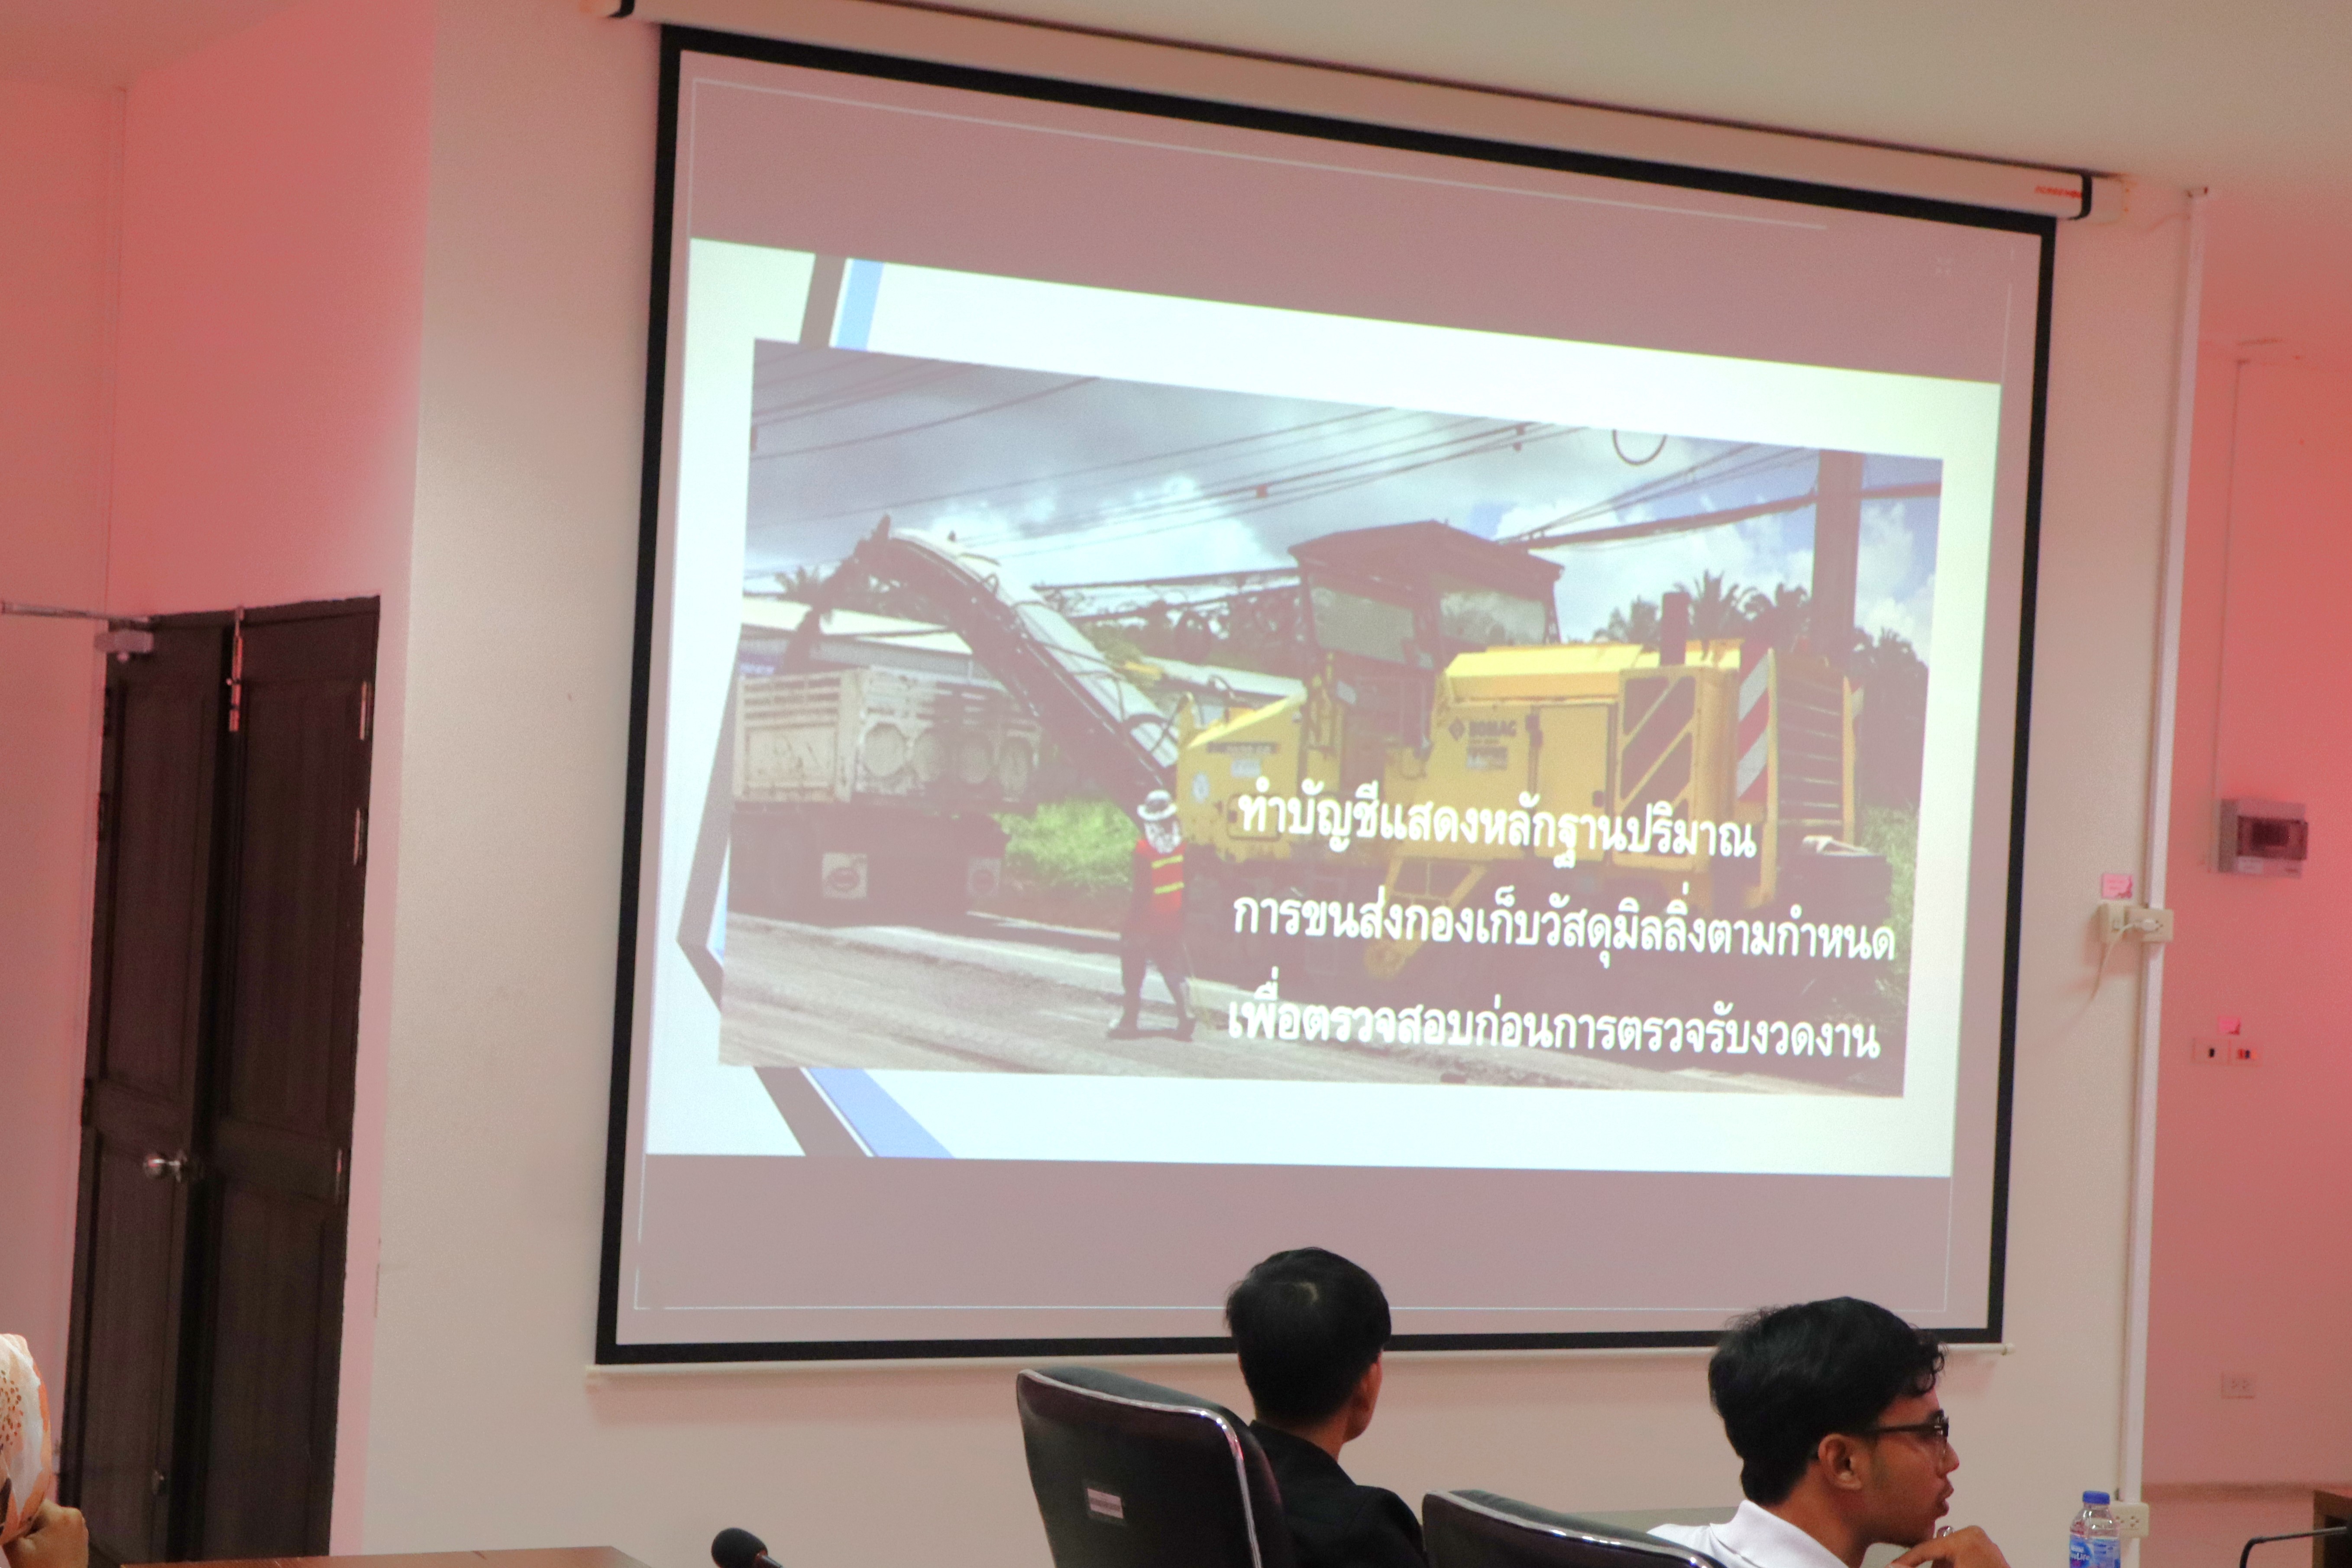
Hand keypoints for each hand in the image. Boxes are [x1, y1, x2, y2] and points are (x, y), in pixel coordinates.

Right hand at [4, 1502, 88, 1567]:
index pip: (32, 1503)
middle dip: (29, 1524)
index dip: (18, 1515)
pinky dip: (49, 1535)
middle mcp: (74, 1514)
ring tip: (33, 1549)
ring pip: (49, 1520)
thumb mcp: (17, 1550)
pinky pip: (59, 1528)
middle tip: (22, 1543)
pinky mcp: (81, 1535)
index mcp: (61, 1514)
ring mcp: (80, 1524)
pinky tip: (43, 1551)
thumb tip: (7, 1512)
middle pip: (42, 1511)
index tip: (12, 1528)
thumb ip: (10, 1528)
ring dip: (38, 1530)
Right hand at [1892, 1526, 2009, 1567]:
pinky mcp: (1992, 1555)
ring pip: (1951, 1554)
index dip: (1906, 1560)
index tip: (1892, 1565)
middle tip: (1923, 1567)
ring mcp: (1986, 1545)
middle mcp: (1976, 1536)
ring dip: (1943, 1566)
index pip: (1925, 1548)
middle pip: (1938, 1550)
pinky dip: (1957, 1565)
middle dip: (1931, 1565)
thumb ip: (1920, 1566)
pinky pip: (1965, 1557)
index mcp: (1965, 1538)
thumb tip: (1895, 1566)